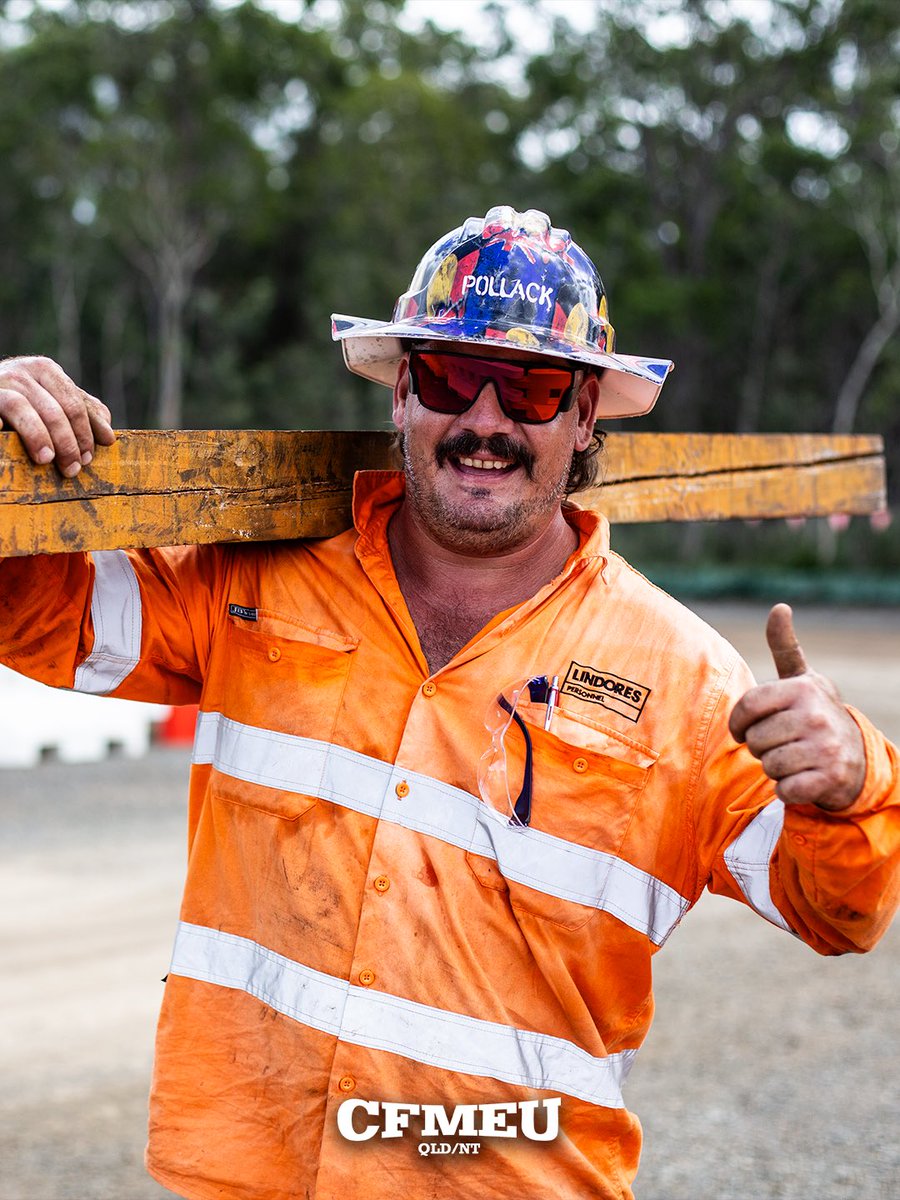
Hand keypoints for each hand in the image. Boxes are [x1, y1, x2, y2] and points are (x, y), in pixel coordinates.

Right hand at [0, 356, 114, 476]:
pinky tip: (2, 431)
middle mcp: (21, 372)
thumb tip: (108, 437)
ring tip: (47, 459)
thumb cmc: (23, 401)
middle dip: (67, 442)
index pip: (74, 403)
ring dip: (38, 436)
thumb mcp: (53, 400)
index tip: (89, 458)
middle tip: (73, 468)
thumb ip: (82, 412)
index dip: (84, 433)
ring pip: (22, 408)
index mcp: (45, 370)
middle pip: (53, 409)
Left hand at [728, 603, 865, 811]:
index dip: (737, 723)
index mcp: (803, 689)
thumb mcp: (801, 680)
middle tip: (781, 744)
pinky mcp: (831, 778)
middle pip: (755, 741)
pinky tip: (802, 779)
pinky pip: (785, 790)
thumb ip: (785, 647)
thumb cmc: (814, 715)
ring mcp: (826, 748)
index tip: (743, 729)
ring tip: (792, 759)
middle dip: (761, 748)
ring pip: (768, 765)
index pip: (747, 707)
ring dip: (774, 768)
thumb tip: (779, 607)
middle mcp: (816, 716)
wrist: (857, 758)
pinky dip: (787, 790)